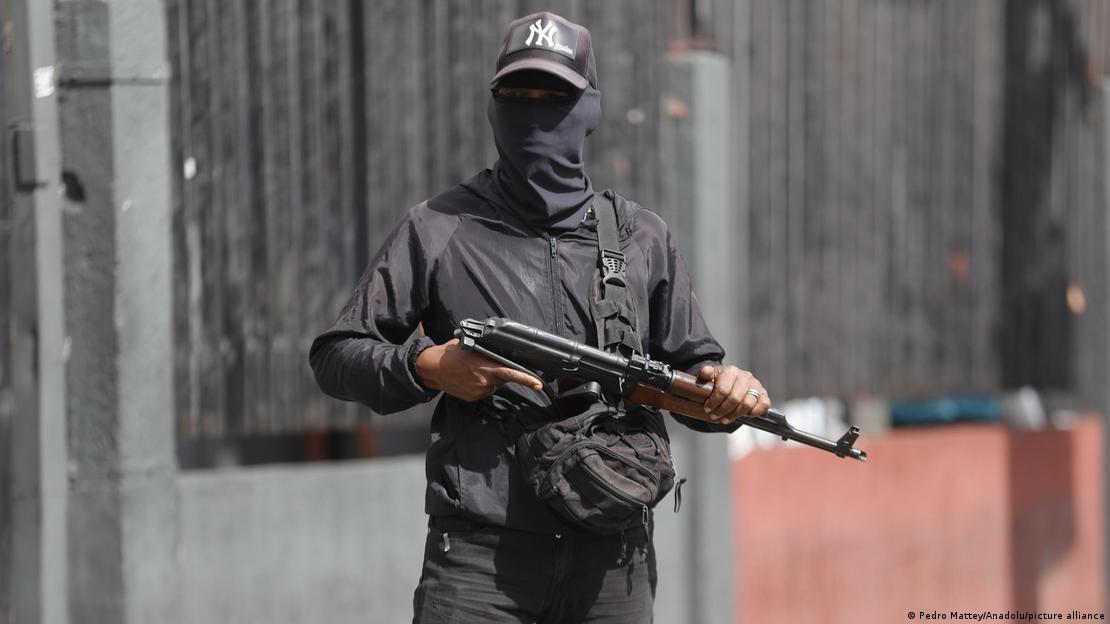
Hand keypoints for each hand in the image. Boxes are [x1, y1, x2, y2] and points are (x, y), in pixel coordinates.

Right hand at [415, 338, 544, 401]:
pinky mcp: (473, 398)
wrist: (432, 369)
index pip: (511, 373)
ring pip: (494, 386)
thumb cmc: (451, 353)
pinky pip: (485, 391)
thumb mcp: (470, 345)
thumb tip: (501, 348)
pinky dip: (482, 385)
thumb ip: (487, 349)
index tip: (538, 384)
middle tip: (487, 365)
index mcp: (485, 365)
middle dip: (501, 373)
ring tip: (473, 370)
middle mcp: (484, 380)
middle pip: (503, 379)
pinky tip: (470, 378)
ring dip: (490, 379)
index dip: (526, 379)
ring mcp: (478, 391)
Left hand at [696, 364, 770, 424]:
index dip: (714, 402)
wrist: (730, 382)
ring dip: (735, 415)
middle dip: (722, 410)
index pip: (723, 390)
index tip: (707, 408)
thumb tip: (706, 371)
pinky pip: (764, 405)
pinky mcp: (763, 394)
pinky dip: (754, 413)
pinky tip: (743, 415)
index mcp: (731, 371)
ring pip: (748, 404)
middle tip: (714, 416)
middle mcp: (745, 376)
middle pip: (735, 398)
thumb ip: (705, 374)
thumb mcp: (708, 377)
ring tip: (725, 418)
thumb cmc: (718, 381)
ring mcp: (755, 385)